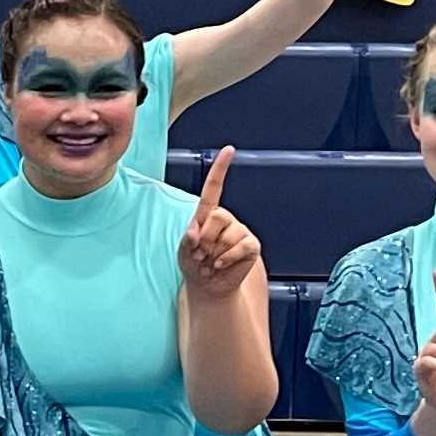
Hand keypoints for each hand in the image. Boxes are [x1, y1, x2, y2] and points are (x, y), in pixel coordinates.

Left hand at [177, 147, 259, 300]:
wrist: (208, 285)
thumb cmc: (194, 264)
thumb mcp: (183, 250)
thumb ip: (188, 238)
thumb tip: (196, 232)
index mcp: (207, 214)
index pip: (214, 188)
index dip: (221, 168)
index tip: (229, 150)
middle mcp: (225, 219)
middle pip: (217, 216)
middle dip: (205, 238)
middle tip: (201, 253)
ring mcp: (240, 231)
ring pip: (227, 235)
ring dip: (214, 253)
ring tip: (211, 261)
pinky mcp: (251, 246)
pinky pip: (240, 247)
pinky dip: (226, 259)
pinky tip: (220, 265)